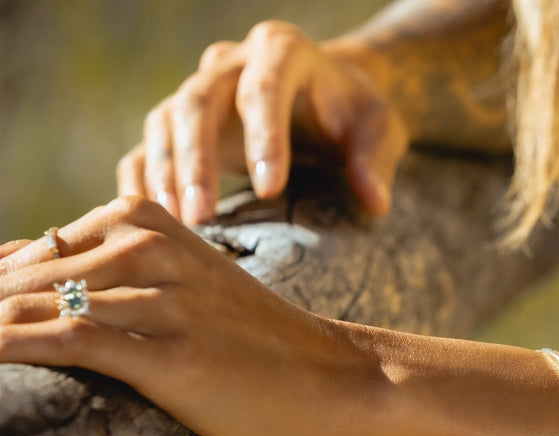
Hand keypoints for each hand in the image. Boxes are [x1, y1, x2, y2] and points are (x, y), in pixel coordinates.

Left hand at [0, 197, 378, 435]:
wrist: (342, 382)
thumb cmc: (267, 349)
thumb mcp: (198, 296)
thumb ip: (134, 284)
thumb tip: (55, 293)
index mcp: (161, 229)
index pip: (45, 247)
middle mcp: (159, 254)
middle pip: (32, 270)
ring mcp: (168, 303)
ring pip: (42, 300)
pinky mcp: (177, 356)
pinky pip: (74, 340)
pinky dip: (15, 347)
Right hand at [117, 21, 408, 224]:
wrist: (325, 94)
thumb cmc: (354, 114)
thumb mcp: (379, 130)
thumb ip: (376, 160)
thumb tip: (374, 202)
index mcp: (283, 52)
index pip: (266, 87)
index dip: (264, 137)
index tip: (269, 191)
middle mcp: (232, 63)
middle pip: (199, 101)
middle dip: (196, 160)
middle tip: (201, 216)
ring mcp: (202, 90)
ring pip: (166, 120)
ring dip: (165, 173)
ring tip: (177, 223)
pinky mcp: (184, 121)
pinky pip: (150, 143)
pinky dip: (143, 176)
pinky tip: (148, 215)